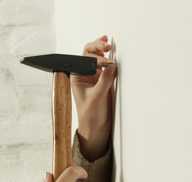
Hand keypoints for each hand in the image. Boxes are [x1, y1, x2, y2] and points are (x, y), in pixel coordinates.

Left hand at [71, 35, 116, 160]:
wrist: (96, 127)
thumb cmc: (90, 115)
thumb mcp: (97, 97)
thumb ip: (104, 81)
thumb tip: (112, 66)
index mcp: (78, 77)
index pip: (85, 58)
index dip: (95, 56)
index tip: (105, 62)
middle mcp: (86, 74)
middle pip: (90, 53)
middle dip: (98, 46)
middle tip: (107, 45)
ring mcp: (95, 76)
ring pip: (99, 57)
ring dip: (104, 50)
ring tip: (110, 46)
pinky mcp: (105, 80)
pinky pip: (108, 66)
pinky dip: (111, 60)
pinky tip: (114, 56)